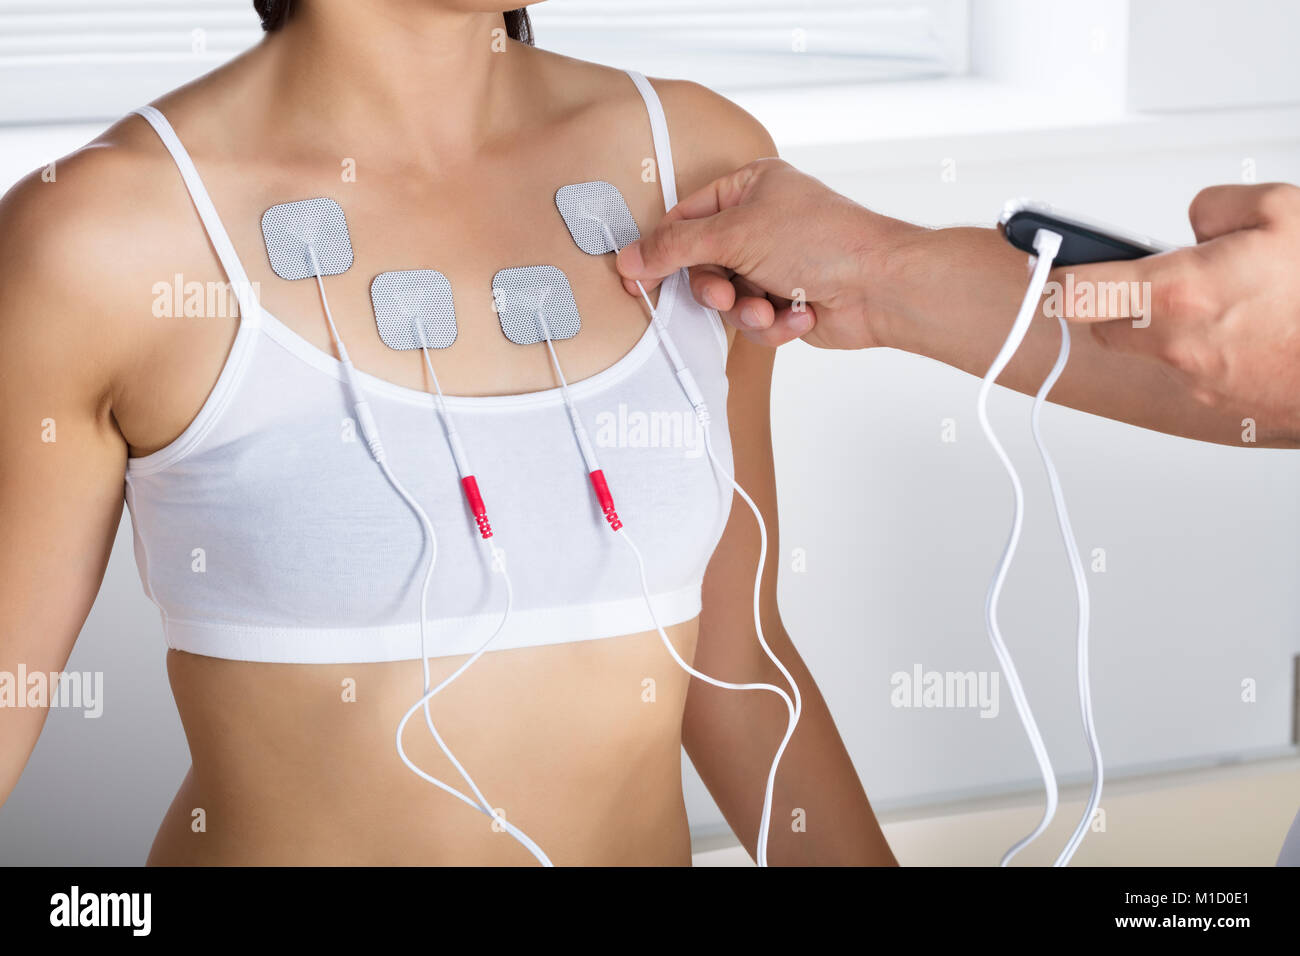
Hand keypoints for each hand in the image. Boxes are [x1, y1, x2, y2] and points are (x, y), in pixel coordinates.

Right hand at [615, 158, 895, 348]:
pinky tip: (799, 313)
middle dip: (716, 288)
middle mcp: (762, 222)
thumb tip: (631, 257)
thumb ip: (675, 247)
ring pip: (728, 299)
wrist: (879, 288)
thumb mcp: (734, 234)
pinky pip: (754, 321)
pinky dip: (772, 323)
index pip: (685, 218)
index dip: (661, 250)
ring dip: (746, 310)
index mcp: (750, 188)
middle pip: (703, 264)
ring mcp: (776, 263)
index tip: (638, 277)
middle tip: (726, 294)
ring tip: (769, 307)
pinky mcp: (787, 301)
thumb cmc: (824, 242)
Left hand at [1063, 183, 1299, 432]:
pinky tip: (1249, 329)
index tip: (1046, 260)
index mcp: (1177, 292)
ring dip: (1165, 324)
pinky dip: (1207, 348)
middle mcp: (1176, 344)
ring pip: (1152, 349)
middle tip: (1155, 275)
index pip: (1077, 291)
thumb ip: (1215, 206)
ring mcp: (1196, 381)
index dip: (1056, 272)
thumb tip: (1193, 223)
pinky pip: (1192, 369)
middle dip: (1119, 299)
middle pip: (1105, 326)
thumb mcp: (1281, 211)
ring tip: (1219, 299)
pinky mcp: (1220, 403)